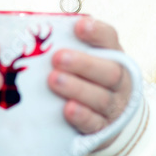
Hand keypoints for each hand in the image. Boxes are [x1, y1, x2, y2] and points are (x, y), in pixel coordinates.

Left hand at [47, 16, 133, 152]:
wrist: (110, 118)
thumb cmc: (90, 80)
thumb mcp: (88, 59)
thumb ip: (70, 45)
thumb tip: (35, 31)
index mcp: (114, 57)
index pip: (110, 39)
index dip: (96, 32)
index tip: (79, 26)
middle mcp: (119, 81)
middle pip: (109, 71)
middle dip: (83, 64)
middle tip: (57, 57)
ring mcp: (114, 107)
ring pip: (100, 98)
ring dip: (77, 88)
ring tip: (54, 80)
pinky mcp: (104, 129)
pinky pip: (95, 124)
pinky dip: (82, 117)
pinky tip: (68, 109)